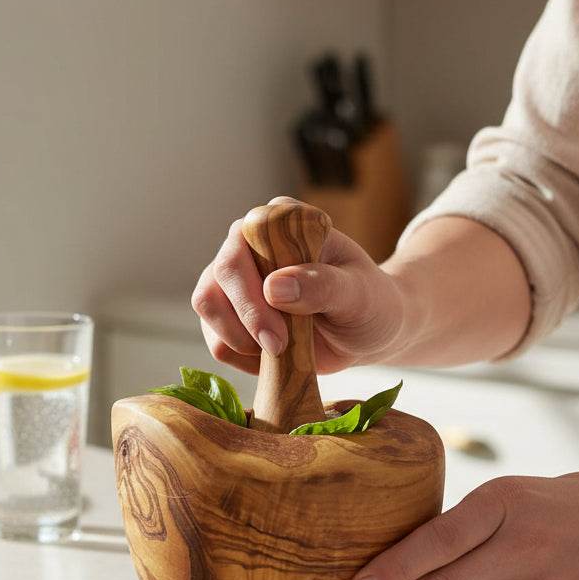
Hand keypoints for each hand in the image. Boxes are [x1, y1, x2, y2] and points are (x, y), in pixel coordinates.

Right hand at [191, 197, 407, 374]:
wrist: (369, 331)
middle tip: (279, 347)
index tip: (281, 327)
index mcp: (280, 222)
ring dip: (239, 340)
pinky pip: (216, 340)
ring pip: (208, 308)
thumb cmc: (370, 303)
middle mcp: (248, 244)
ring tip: (281, 351)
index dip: (251, 287)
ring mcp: (233, 281)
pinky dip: (242, 357)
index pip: (244, 242)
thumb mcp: (359, 294)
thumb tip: (273, 287)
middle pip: (216, 278)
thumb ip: (322, 286)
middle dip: (245, 319)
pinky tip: (276, 356)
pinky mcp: (228, 315)